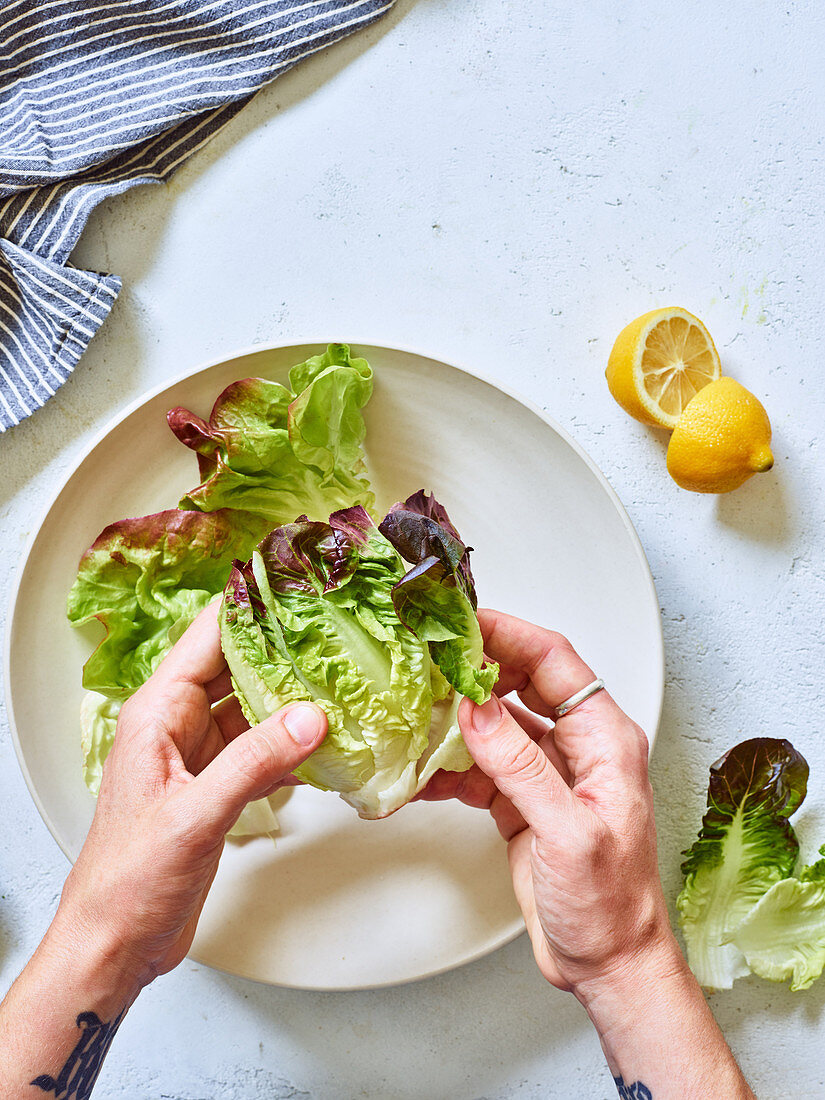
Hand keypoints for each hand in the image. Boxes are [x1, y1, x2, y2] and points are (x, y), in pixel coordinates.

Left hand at [54, 604, 326, 993]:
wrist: (115, 942)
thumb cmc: (128, 880)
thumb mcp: (194, 816)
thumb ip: (253, 763)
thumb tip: (309, 717)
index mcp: (157, 713)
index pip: (208, 636)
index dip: (252, 607)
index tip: (299, 588)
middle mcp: (178, 725)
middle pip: (238, 666)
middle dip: (286, 649)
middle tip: (339, 633)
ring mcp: (200, 755)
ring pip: (254, 706)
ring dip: (295, 698)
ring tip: (345, 682)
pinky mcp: (217, 786)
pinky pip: (262, 748)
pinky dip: (294, 744)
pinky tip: (328, 742)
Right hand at [420, 608, 675, 997]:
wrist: (608, 962)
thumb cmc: (612, 905)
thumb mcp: (568, 833)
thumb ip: (522, 767)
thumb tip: (478, 711)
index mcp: (605, 740)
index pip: (555, 661)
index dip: (509, 634)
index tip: (463, 622)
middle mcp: (577, 748)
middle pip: (521, 682)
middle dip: (474, 668)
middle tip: (428, 658)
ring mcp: (548, 774)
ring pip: (495, 723)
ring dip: (455, 718)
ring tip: (414, 710)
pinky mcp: (523, 801)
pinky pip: (480, 767)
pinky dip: (448, 766)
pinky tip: (420, 770)